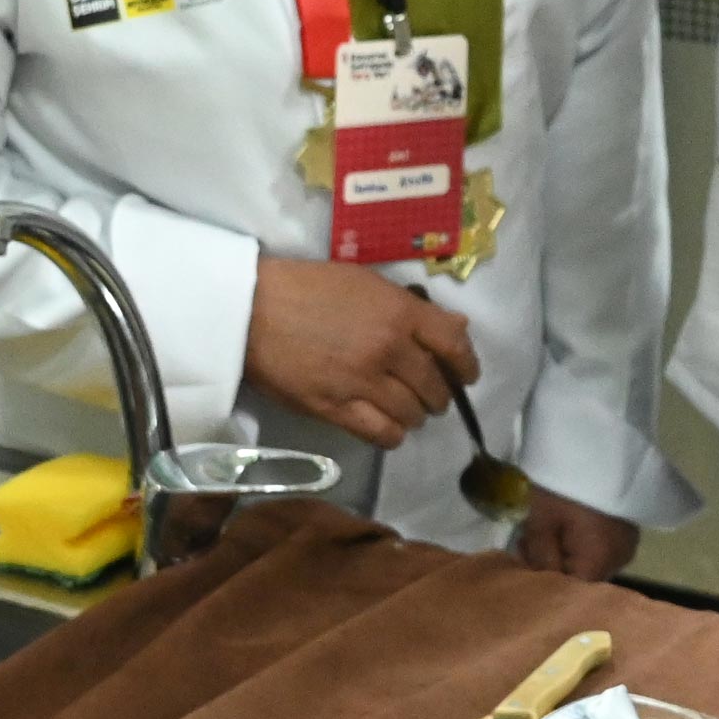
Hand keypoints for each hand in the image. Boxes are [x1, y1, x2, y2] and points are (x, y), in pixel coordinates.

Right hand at [245, 257, 479, 449]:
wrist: (252, 309)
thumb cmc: (307, 288)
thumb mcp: (365, 283)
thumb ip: (410, 308)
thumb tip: (456, 326)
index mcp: (399, 312)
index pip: (454, 344)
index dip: (467, 364)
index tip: (466, 375)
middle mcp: (389, 349)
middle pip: (436, 386)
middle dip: (439, 395)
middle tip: (430, 396)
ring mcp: (364, 382)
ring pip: (413, 414)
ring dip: (415, 416)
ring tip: (406, 411)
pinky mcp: (337, 409)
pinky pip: (383, 434)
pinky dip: (393, 434)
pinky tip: (388, 426)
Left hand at [515, 491, 641, 582]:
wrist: (597, 441)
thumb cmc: (564, 485)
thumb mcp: (542, 521)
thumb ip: (540, 559)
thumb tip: (539, 580)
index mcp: (600, 563)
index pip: (568, 591)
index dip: (542, 579)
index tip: (523, 557)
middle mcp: (620, 560)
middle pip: (582, 577)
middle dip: (553, 564)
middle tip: (526, 541)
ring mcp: (627, 544)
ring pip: (591, 561)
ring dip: (566, 552)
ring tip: (542, 529)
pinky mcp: (628, 528)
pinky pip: (601, 547)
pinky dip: (581, 541)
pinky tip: (563, 524)